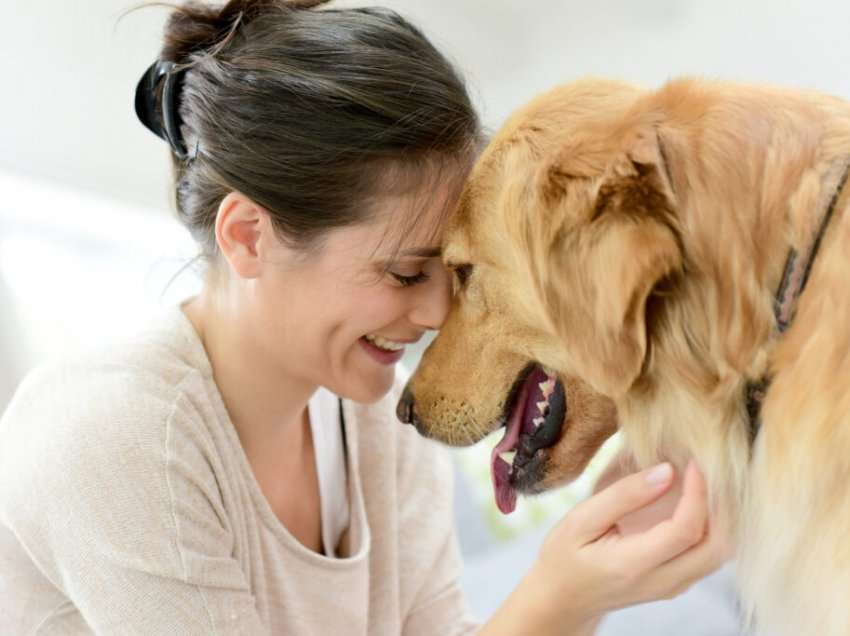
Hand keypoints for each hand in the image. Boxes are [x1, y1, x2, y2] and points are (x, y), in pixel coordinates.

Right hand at [495, 460, 731, 634]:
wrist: (564, 598)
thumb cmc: (565, 555)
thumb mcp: (581, 520)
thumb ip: (623, 496)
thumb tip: (667, 471)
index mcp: (633, 565)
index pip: (686, 530)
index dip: (698, 493)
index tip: (693, 462)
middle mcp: (662, 582)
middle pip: (718, 547)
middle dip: (723, 505)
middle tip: (710, 470)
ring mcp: (674, 587)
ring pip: (721, 553)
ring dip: (723, 516)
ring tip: (706, 481)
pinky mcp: (679, 583)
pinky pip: (710, 554)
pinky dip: (714, 526)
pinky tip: (698, 500)